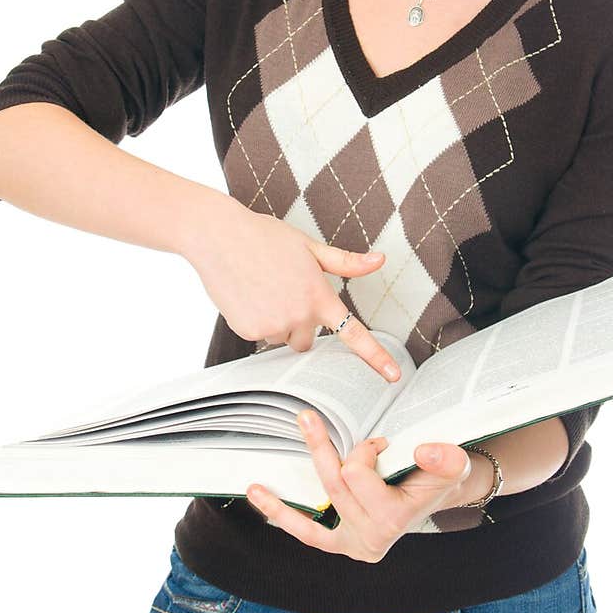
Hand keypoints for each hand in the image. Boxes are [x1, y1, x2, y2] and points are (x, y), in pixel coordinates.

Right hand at [184, 196, 401, 381]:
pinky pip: (259, 337)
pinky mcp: (248, 331)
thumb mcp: (309, 246)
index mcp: (319, 295)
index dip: (375, 357)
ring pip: (282, 338)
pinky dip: (255, 321)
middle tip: (283, 292)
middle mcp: (298, 315)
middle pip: (308, 340)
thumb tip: (379, 261)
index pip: (353, 333)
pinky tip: (246, 295)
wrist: (219, 236)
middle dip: (300, 323)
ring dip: (277, 322)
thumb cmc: (265, 236)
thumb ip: (345, 262)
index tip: (393, 376)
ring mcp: (272, 325)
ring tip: (262, 289)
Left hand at [245, 409, 476, 561]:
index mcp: (395, 520)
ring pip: (320, 498)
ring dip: (304, 466)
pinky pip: (307, 532)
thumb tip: (424, 450)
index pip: (359, 474)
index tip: (381, 442)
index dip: (366, 450)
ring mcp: (353, 544)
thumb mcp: (454, 465)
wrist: (436, 498)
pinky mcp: (339, 545)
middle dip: (326, 448)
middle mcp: (372, 538)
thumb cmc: (440, 478)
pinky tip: (257, 493)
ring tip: (287, 437)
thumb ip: (446, 459)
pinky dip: (281, 514)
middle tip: (309, 417)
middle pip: (335, 483)